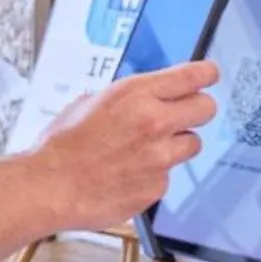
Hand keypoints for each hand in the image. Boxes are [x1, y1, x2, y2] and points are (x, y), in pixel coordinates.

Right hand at [26, 60, 217, 230]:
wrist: (49, 186)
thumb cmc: (61, 145)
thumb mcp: (89, 103)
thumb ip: (124, 99)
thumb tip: (141, 98)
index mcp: (136, 94)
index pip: (192, 76)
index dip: (206, 75)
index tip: (210, 75)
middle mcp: (154, 122)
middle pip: (206, 108)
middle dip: (197, 110)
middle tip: (183, 116)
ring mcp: (159, 158)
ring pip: (192, 144)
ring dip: (176, 145)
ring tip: (146, 151)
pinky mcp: (157, 186)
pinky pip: (168, 175)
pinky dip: (154, 175)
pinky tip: (129, 175)